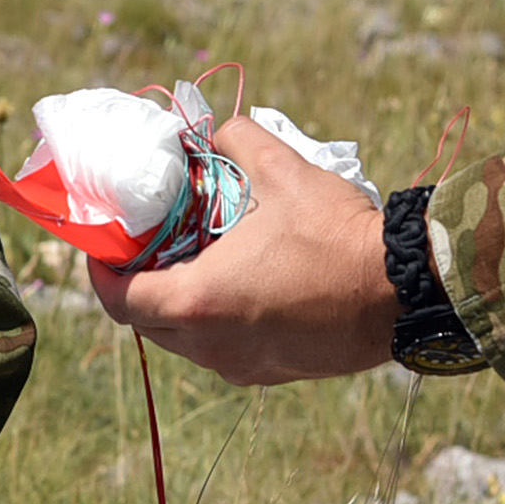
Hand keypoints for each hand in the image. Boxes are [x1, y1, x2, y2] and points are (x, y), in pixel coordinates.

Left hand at [87, 108, 396, 384]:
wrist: (403, 293)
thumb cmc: (337, 236)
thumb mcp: (283, 171)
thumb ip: (239, 140)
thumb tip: (219, 129)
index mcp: (197, 301)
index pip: (118, 299)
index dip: (101, 272)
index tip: (105, 248)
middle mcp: (209, 345)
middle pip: (146, 322)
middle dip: (139, 286)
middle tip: (149, 248)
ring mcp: (240, 365)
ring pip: (184, 340)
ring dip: (179, 305)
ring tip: (197, 262)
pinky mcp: (270, 373)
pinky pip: (223, 351)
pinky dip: (216, 323)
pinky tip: (240, 287)